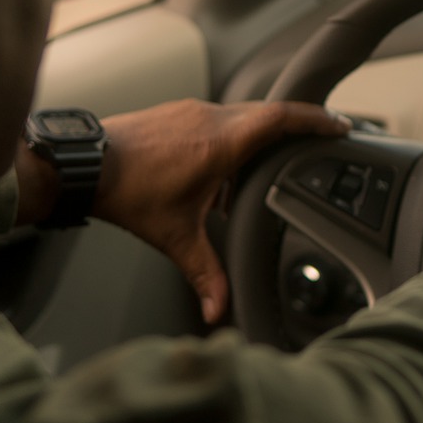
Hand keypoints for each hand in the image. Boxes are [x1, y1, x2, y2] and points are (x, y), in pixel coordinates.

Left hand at [92, 99, 349, 323]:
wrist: (82, 164)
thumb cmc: (126, 194)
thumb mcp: (174, 237)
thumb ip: (205, 273)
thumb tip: (219, 310)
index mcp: (220, 143)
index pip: (281, 119)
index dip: (316, 120)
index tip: (340, 125)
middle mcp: (210, 119)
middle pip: (270, 113)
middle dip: (298, 126)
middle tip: (320, 139)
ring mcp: (192, 111)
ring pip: (243, 115)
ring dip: (260, 136)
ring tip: (266, 167)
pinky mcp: (177, 112)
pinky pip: (218, 119)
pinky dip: (233, 137)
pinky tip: (222, 171)